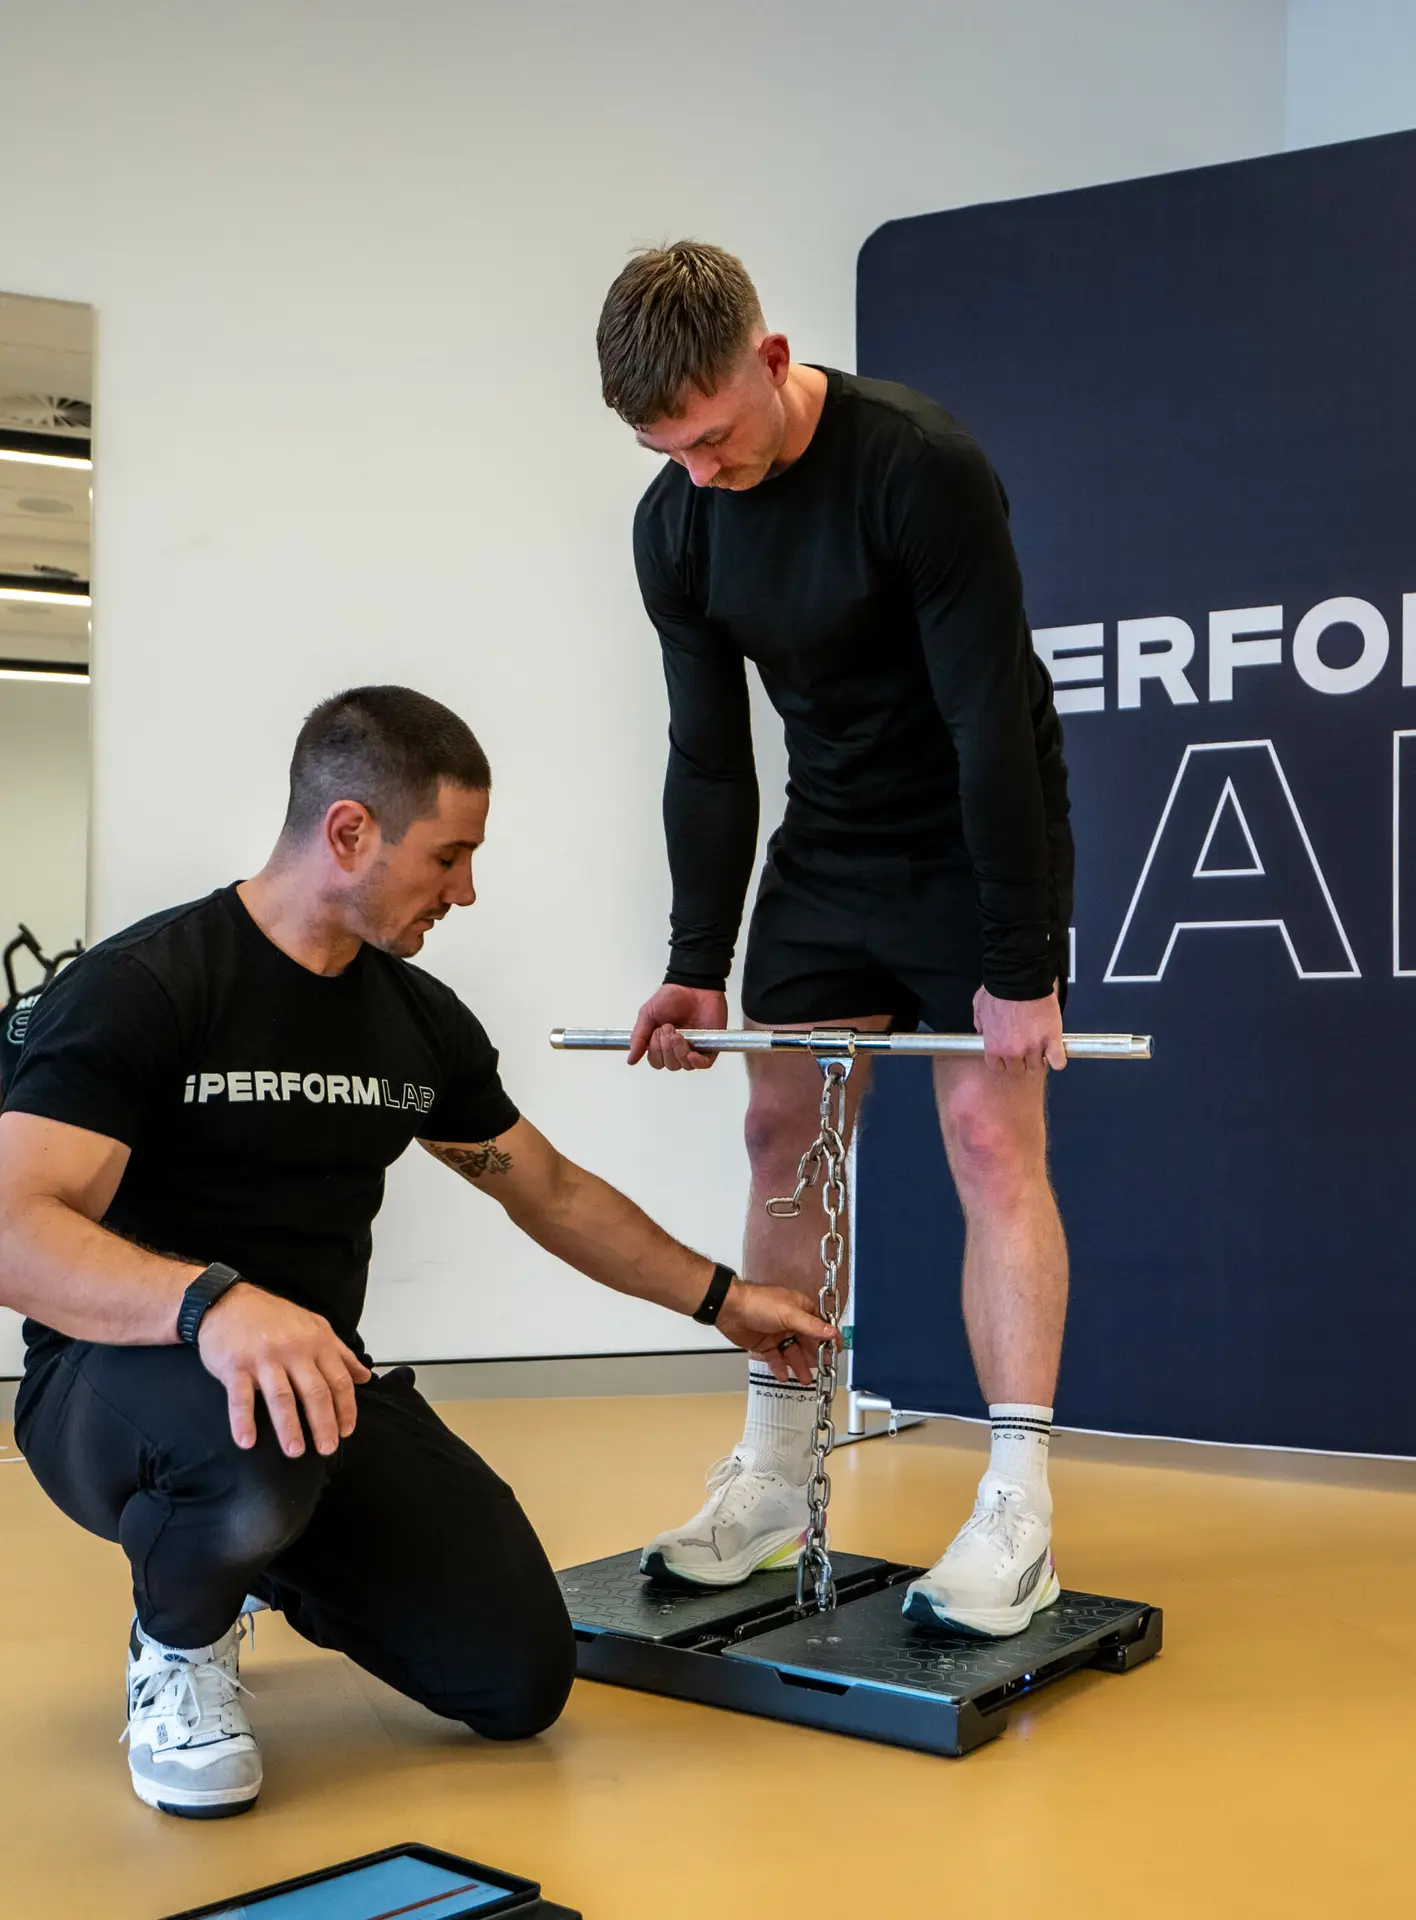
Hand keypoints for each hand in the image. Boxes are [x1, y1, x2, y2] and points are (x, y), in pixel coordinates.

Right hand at [197, 1282, 372, 1457]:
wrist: (227, 1301)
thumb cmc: (274, 1317)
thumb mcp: (314, 1326)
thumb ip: (340, 1353)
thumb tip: (365, 1377)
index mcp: (316, 1342)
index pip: (338, 1380)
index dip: (346, 1408)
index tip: (347, 1431)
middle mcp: (293, 1350)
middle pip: (314, 1392)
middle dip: (323, 1423)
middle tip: (327, 1449)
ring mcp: (264, 1358)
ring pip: (281, 1397)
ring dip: (289, 1427)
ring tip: (295, 1451)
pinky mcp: (235, 1366)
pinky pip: (241, 1397)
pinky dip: (243, 1421)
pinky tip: (247, 1442)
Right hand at [627, 985, 728, 1070]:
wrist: (693, 985)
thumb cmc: (671, 997)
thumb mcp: (648, 1014)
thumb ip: (639, 1037)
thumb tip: (631, 1059)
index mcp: (662, 1044)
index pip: (656, 1062)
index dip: (655, 1051)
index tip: (657, 1031)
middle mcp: (677, 1049)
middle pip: (670, 1065)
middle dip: (666, 1048)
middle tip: (668, 1027)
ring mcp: (694, 1048)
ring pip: (684, 1065)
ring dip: (678, 1051)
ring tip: (678, 1034)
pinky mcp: (710, 1046)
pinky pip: (704, 1064)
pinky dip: (697, 1062)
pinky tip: (691, 1054)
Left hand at [716, 1280, 840, 1384]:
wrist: (728, 1309)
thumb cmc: (758, 1303)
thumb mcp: (788, 1313)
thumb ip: (810, 1325)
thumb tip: (831, 1332)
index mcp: (800, 1309)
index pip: (820, 1325)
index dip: (829, 1338)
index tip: (837, 1351)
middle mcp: (791, 1322)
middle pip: (807, 1342)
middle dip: (815, 1356)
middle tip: (823, 1371)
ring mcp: (778, 1334)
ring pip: (792, 1352)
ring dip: (799, 1366)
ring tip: (806, 1380)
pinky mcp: (765, 1344)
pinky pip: (776, 1358)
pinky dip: (780, 1367)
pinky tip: (784, 1377)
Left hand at [973, 984, 1065, 1074]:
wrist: (1020, 980)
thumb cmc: (999, 990)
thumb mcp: (979, 1008)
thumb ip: (980, 1024)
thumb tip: (982, 1031)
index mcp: (994, 1046)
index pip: (997, 1067)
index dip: (1003, 1061)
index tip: (1008, 1055)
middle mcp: (1013, 1052)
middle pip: (1017, 1070)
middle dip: (1021, 1062)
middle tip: (1025, 1050)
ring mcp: (1033, 1048)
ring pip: (1037, 1068)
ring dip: (1039, 1060)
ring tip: (1040, 1048)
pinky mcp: (1052, 1040)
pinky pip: (1058, 1062)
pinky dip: (1058, 1059)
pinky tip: (1055, 1051)